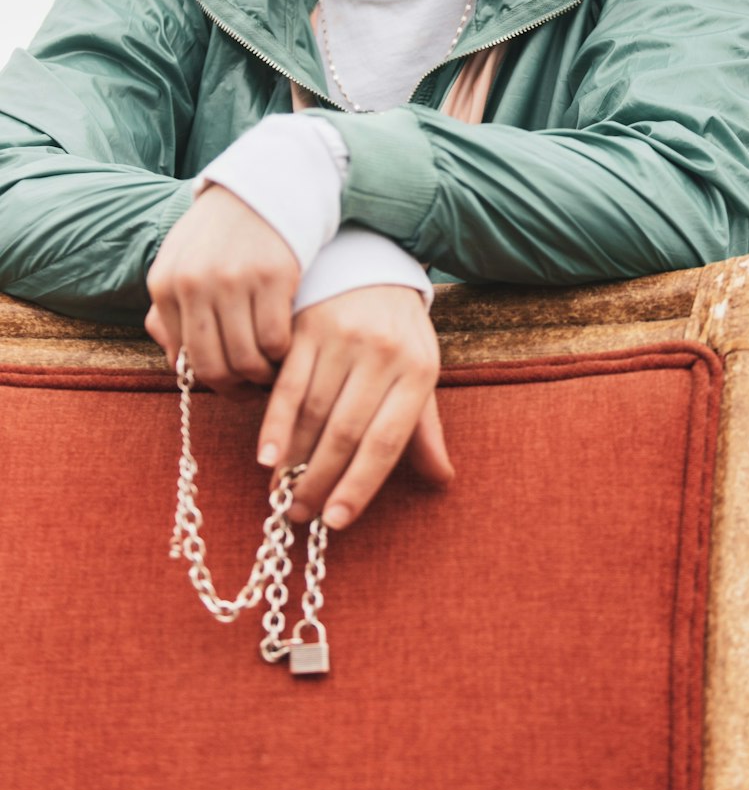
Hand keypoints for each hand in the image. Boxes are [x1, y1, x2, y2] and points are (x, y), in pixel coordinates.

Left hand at [144, 184, 299, 391]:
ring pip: (247, 357)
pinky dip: (282, 352)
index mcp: (164, 283)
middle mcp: (194, 284)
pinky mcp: (273, 275)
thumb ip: (173, 311)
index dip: (211, 381)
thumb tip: (180, 367)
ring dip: (262, 374)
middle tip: (253, 387)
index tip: (231, 383)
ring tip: (271, 369)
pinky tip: (286, 345)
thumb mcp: (183, 262)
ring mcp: (234, 279)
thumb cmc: (222, 232)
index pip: (184, 359)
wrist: (262, 184)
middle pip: (215, 365)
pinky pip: (276, 338)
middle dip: (236, 387)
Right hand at [255, 284, 453, 529]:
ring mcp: (343, 338)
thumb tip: (442, 480)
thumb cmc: (399, 335)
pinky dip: (275, 425)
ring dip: (294, 461)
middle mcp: (382, 353)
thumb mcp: (420, 374)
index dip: (360, 484)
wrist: (373, 269)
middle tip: (301, 515)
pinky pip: (287, 385)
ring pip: (313, 413)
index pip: (387, 441)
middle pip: (345, 432)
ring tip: (282, 495)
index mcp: (417, 371)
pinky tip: (267, 456)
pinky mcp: (307, 327)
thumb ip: (424, 430)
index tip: (337, 520)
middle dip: (320, 481)